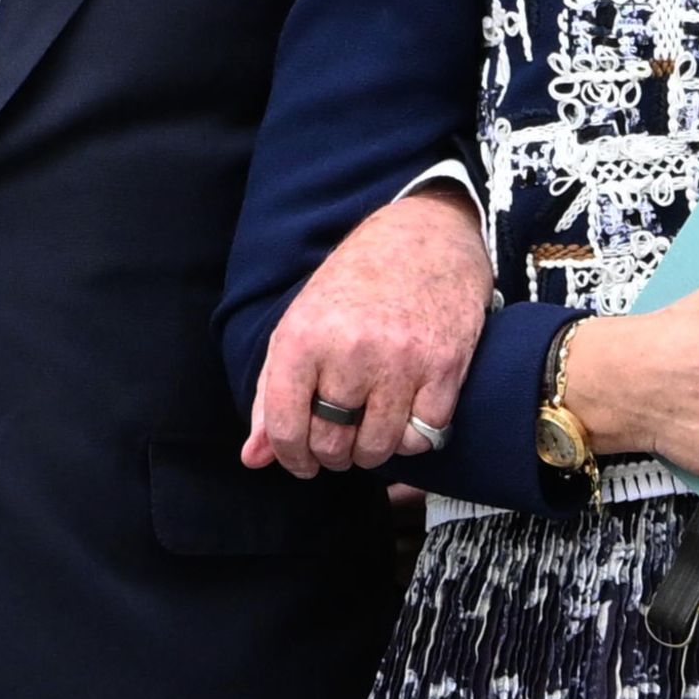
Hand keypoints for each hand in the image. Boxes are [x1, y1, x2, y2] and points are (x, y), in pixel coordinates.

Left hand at [246, 187, 490, 474]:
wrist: (427, 237)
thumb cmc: (356, 284)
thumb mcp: (300, 324)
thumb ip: (271, 394)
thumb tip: (253, 459)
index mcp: (303, 337)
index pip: (285, 429)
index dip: (289, 458)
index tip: (300, 461)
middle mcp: (350, 350)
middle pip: (332, 445)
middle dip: (331, 456)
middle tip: (338, 441)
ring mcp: (401, 360)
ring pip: (377, 448)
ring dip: (369, 452)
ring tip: (368, 430)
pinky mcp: (445, 367)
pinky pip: (421, 437)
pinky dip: (410, 438)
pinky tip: (403, 415)